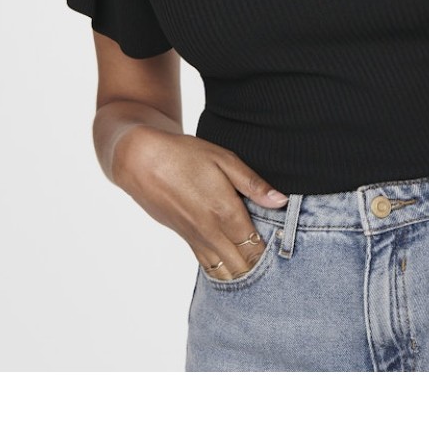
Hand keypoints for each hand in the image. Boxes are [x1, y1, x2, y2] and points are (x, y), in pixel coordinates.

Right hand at [113, 128, 288, 279]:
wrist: (142, 162)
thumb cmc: (185, 155)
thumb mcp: (224, 159)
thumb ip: (253, 184)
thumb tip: (281, 201)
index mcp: (225, 212)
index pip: (256, 247)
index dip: (272, 254)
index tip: (286, 252)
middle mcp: (211, 232)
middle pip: (242, 265)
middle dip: (260, 269)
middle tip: (278, 267)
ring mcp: (197, 239)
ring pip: (225, 271)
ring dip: (242, 273)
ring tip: (260, 274)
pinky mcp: (186, 239)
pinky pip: (208, 265)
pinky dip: (224, 271)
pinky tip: (234, 271)